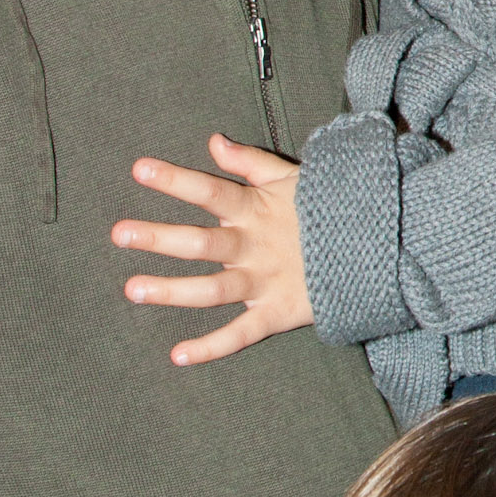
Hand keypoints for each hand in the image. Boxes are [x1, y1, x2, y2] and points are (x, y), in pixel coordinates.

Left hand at [112, 136, 310, 362]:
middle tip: (120, 233)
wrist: (376, 246)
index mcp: (256, 210)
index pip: (210, 191)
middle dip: (159, 238)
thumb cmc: (326, 210)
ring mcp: (265, 283)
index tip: (138, 170)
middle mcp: (255, 247)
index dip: (175, 181)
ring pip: (212, 290)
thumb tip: (213, 140)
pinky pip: (241, 334)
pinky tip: (178, 356)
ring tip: (132, 289)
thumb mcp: (291, 178)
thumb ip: (249, 161)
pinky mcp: (278, 314)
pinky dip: (211, 348)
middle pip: (202, 243)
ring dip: (171, 291)